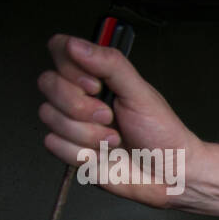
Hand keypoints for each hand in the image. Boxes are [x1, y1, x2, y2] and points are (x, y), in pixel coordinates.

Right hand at [37, 34, 204, 208]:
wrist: (170, 174)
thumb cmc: (162, 133)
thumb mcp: (141, 94)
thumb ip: (111, 65)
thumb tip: (76, 45)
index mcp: (97, 76)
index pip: (60, 51)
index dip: (71, 68)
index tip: (96, 85)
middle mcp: (80, 96)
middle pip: (48, 83)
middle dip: (80, 105)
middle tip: (110, 116)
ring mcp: (73, 122)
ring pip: (49, 116)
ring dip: (87, 133)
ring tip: (114, 139)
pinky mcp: (69, 149)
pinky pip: (54, 144)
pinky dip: (82, 153)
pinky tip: (103, 155)